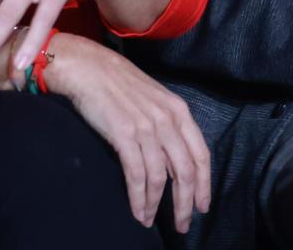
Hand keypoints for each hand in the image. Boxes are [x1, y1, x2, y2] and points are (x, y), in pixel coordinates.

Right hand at [46, 34, 211, 232]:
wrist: (88, 68)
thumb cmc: (118, 84)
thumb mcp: (153, 100)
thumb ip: (166, 126)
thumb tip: (171, 160)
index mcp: (179, 111)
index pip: (201, 154)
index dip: (204, 184)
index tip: (202, 205)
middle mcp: (168, 120)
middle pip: (185, 171)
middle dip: (186, 202)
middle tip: (183, 224)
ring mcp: (147, 127)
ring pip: (161, 178)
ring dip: (157, 205)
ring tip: (149, 221)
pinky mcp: (125, 135)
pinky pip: (138, 175)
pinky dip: (139, 198)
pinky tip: (138, 211)